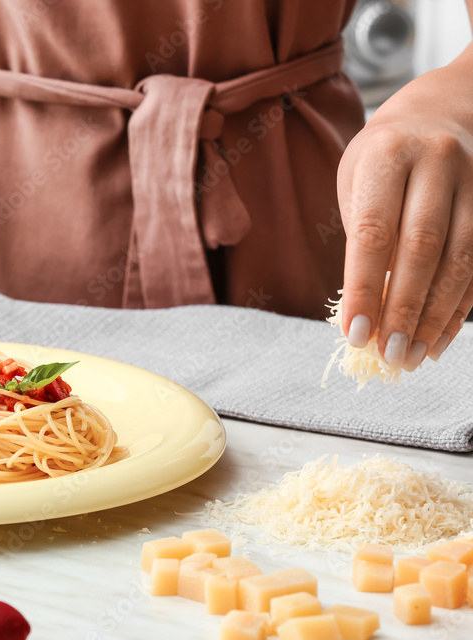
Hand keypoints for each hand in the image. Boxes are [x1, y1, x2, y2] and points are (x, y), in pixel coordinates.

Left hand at [337, 68, 472, 369]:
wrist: (447, 108)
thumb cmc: (384, 157)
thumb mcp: (357, 180)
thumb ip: (363, 236)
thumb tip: (367, 309)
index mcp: (389, 155)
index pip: (374, 231)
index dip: (363, 287)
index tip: (354, 333)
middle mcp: (438, 163)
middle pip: (422, 249)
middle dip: (405, 310)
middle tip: (390, 355)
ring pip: (461, 259)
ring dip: (437, 316)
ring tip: (414, 356)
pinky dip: (461, 307)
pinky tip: (442, 338)